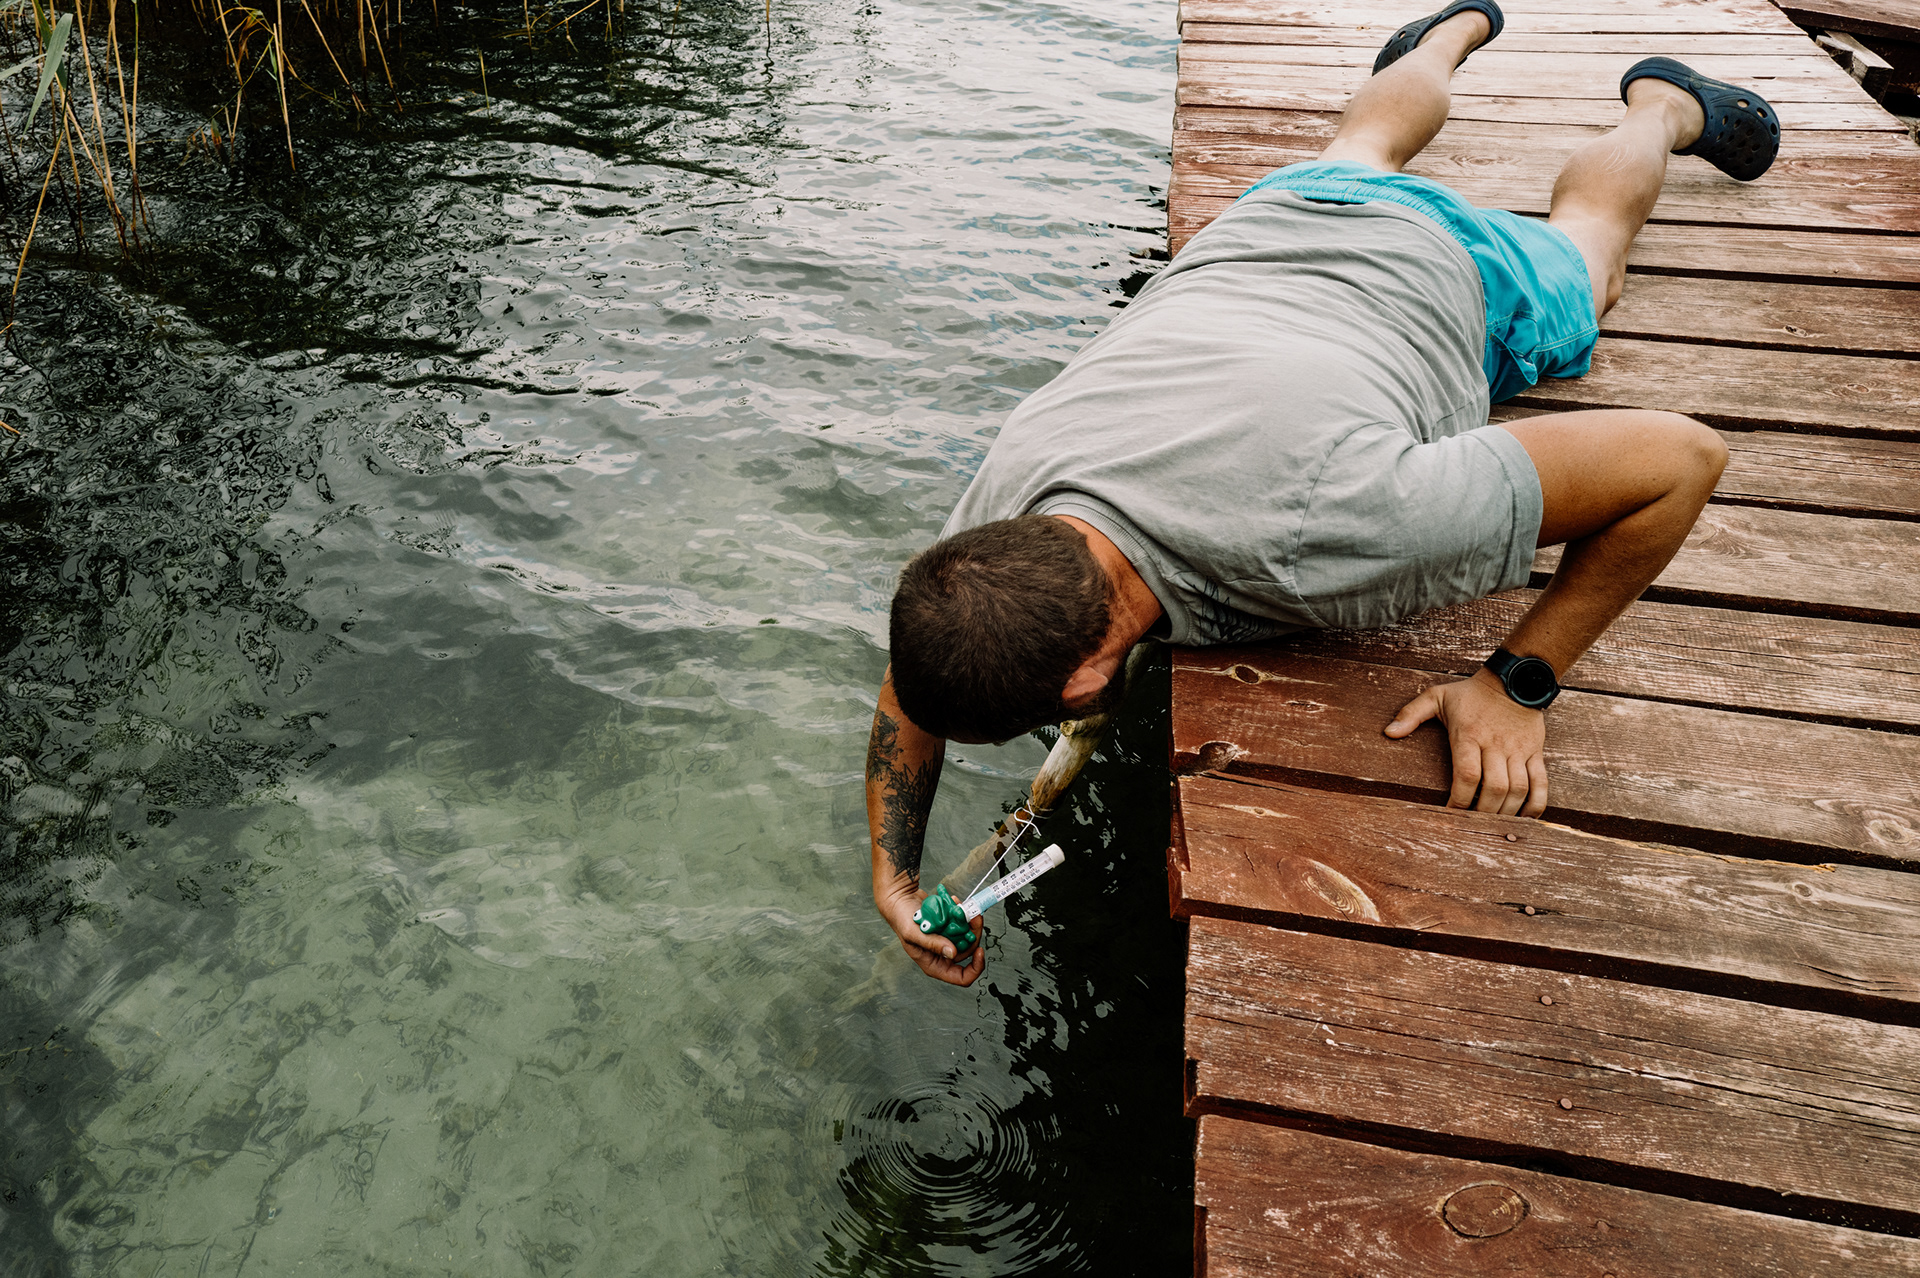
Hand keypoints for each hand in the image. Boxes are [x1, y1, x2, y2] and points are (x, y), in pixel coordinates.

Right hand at [875, 879, 986, 986]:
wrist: (901, 900)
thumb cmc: (902, 920)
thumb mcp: (914, 934)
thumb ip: (933, 944)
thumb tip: (952, 953)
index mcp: (934, 965)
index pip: (960, 977)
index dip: (975, 968)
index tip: (980, 950)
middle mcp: (943, 955)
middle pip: (969, 952)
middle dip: (974, 934)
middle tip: (974, 917)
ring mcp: (948, 941)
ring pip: (969, 937)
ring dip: (970, 922)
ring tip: (964, 907)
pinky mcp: (950, 928)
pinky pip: (963, 925)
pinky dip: (963, 914)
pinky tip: (955, 902)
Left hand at [1384, 668, 1549, 816]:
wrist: (1515, 679)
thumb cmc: (1471, 693)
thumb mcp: (1437, 696)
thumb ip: (1411, 713)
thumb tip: (1388, 732)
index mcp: (1469, 734)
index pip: (1467, 774)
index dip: (1459, 800)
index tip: (1449, 813)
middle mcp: (1496, 744)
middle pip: (1494, 787)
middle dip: (1483, 812)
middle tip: (1472, 823)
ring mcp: (1518, 749)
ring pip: (1518, 788)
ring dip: (1507, 811)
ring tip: (1494, 825)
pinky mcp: (1535, 752)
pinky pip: (1541, 783)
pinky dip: (1536, 804)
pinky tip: (1524, 818)